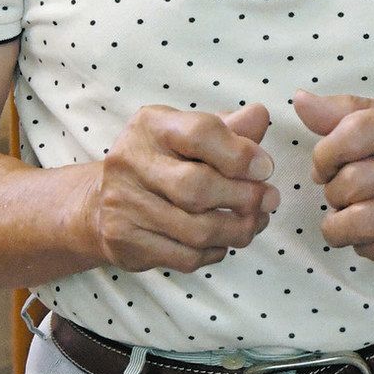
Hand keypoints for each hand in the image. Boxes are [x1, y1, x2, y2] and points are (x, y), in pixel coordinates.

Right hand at [89, 103, 279, 273]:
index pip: (200, 134)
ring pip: (195, 230)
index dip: (240, 153)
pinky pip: (185, 257)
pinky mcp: (125, 242)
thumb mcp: (190, 132)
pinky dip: (215, 251)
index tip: (266, 168)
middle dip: (244, 197)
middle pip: (197, 187)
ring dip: (237, 229)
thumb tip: (260, 115)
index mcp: (151, 125)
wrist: (103, 199)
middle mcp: (131, 161)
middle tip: (270, 200)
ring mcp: (124, 204)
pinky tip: (225, 240)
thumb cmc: (162, 159)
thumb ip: (228, 128)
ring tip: (256, 222)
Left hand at [293, 90, 373, 266]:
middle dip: (333, 191)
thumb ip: (348, 112)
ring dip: (339, 226)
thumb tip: (300, 101)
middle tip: (337, 192)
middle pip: (355, 180)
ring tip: (340, 219)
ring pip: (366, 222)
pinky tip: (368, 236)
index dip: (325, 153)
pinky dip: (365, 247)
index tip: (323, 164)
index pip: (355, 131)